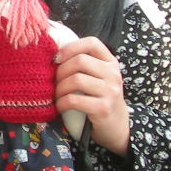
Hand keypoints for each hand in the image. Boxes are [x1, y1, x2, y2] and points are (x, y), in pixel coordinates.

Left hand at [55, 37, 129, 155]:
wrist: (117, 126)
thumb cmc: (100, 98)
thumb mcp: (98, 77)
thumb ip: (84, 65)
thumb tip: (53, 56)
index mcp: (111, 62)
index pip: (92, 43)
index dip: (71, 47)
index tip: (56, 58)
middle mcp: (113, 74)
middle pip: (80, 61)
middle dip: (60, 71)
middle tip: (54, 82)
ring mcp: (110, 91)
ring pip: (76, 80)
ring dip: (60, 88)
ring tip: (57, 95)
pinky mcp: (103, 108)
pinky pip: (74, 100)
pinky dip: (62, 103)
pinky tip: (60, 107)